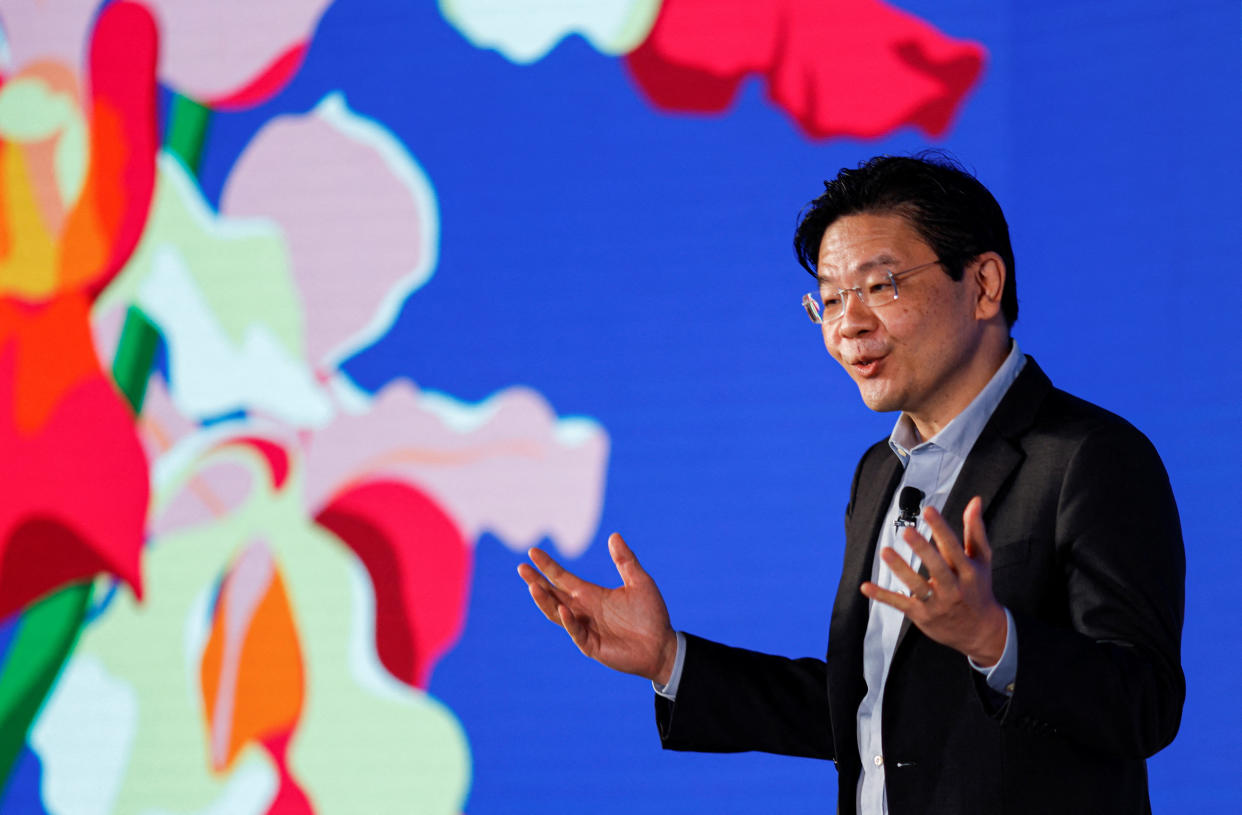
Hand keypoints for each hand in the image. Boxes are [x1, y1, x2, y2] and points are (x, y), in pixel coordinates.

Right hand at [518, 533, 677, 683]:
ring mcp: (585, 628)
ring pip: (557, 614)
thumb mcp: (639, 582)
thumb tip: (614, 535)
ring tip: (533, 586)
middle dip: (537, 582)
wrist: (662, 645)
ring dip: (545, 601)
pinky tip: (562, 609)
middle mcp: (583, 610)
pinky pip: (576, 632)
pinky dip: (569, 621)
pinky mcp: (592, 646)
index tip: (532, 552)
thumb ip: (625, 561)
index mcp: (591, 595)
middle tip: (521, 568)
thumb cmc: (651, 614)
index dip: (548, 566)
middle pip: (553, 594)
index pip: (563, 578)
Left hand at [860, 496, 1007, 665]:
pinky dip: (883, 596)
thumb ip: (975, 530)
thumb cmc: (978, 588)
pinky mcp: (922, 615)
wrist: (981, 631)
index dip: (941, 528)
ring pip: (917, 585)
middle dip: (922, 548)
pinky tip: (866, 586)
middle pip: (937, 566)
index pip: (953, 547)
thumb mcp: (981, 560)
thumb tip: (974, 500)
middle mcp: (953, 587)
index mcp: (967, 571)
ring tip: (885, 551)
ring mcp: (937, 602)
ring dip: (900, 569)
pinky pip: (900, 604)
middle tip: (907, 530)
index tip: (928, 511)